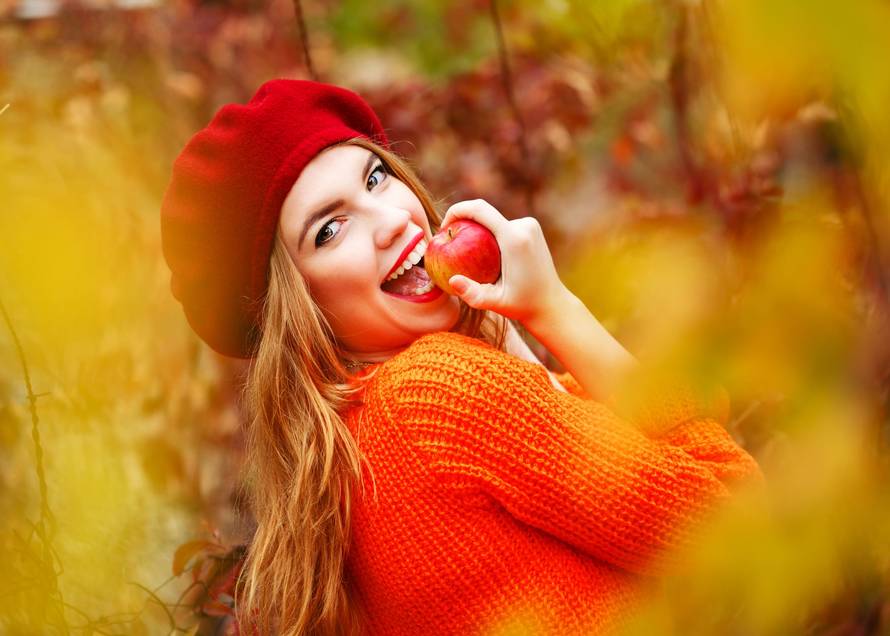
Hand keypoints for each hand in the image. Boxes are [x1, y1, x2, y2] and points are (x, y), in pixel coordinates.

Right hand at [439, 199, 567, 325]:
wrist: (551, 304)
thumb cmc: (522, 305)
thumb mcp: (496, 303)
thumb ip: (473, 294)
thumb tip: (452, 280)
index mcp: (514, 238)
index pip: (479, 209)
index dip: (457, 211)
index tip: (444, 227)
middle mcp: (524, 226)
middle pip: (485, 214)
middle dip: (464, 223)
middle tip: (449, 244)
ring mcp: (530, 225)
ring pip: (493, 220)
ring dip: (477, 231)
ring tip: (466, 254)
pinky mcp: (531, 228)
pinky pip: (503, 225)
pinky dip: (489, 234)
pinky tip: (482, 255)